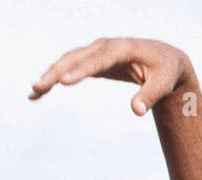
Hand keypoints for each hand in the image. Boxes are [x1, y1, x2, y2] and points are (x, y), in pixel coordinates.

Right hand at [29, 37, 190, 115]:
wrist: (166, 59)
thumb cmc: (166, 71)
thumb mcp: (164, 84)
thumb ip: (150, 96)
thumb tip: (137, 112)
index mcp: (122, 48)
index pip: (98, 60)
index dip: (81, 70)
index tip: (64, 82)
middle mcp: (105, 46)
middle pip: (76, 58)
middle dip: (57, 72)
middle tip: (39, 87)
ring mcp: (97, 51)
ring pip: (68, 61)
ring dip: (51, 75)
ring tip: (35, 92)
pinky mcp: (94, 60)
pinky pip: (71, 67)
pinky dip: (56, 78)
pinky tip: (42, 92)